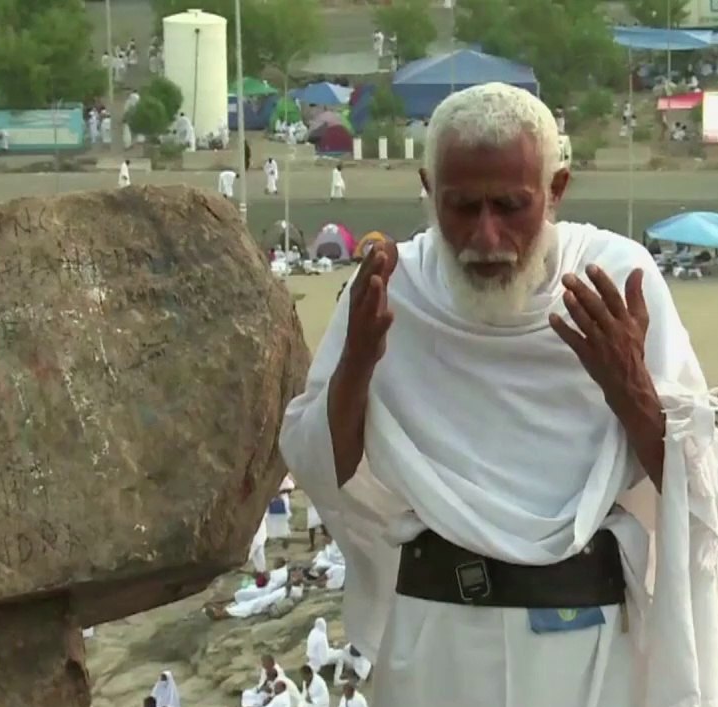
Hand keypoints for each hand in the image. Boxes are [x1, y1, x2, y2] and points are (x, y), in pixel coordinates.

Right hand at [328, 238, 395, 486]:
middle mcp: (350, 350)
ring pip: (361, 325)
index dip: (372, 276)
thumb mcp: (366, 371)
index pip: (364, 305)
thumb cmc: (348, 413)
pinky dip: (376, 331)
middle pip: (360, 307)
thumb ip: (372, 343)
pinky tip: (387, 313)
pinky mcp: (353, 381)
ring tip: (380, 272)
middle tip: (380, 247)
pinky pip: (365, 353)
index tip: (383, 249)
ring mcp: (350, 365)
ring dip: (370, 297)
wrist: (330, 447)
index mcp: (355, 346)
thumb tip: (385, 314)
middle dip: (370, 276)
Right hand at [340, 238, 396, 376]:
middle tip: (380, 253)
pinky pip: (376, 330)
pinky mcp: (370, 339)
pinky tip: (390, 314)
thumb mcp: (376, 297)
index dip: (370, 259)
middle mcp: (358, 307)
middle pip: (363, 286)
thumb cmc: (367, 323)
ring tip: (379, 279)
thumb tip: (386, 251)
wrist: (357, 357)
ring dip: (372, 293)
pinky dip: (382, 322)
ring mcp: (363, 323)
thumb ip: (382, 275)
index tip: (378, 243)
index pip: (364, 274)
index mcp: (359, 296)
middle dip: (371, 270)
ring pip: (367, 306)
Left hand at [550, 265, 664, 485]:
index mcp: (627, 321)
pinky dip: (563, 329)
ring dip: (573, 307)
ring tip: (564, 294)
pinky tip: (553, 318)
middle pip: (597, 307)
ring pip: (585, 322)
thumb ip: (636, 296)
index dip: (602, 281)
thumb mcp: (640, 322)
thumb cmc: (633, 348)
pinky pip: (574, 340)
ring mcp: (600, 343)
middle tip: (568, 277)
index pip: (614, 297)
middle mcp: (614, 330)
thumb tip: (637, 271)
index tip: (590, 267)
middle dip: (582, 291)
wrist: (629, 382)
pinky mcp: (588, 355)